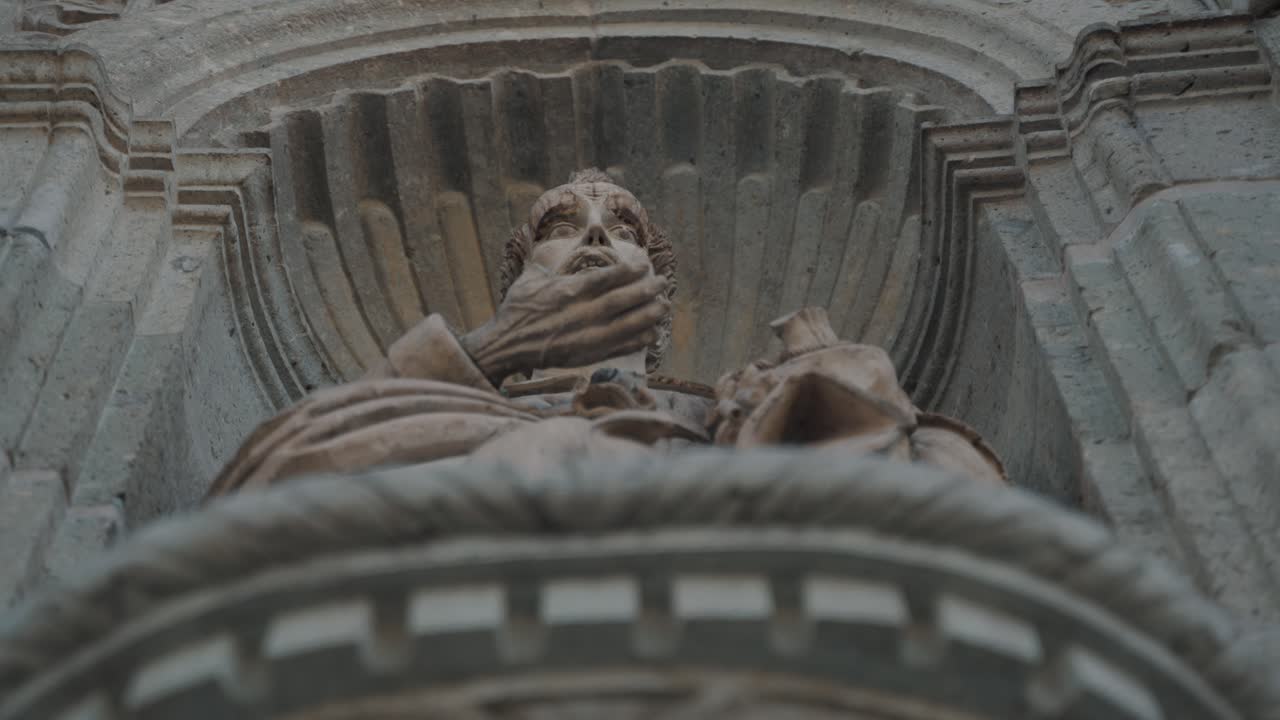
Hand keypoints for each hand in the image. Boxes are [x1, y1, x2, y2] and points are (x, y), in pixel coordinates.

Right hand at [461, 260, 666, 383]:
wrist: (506, 345)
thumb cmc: (517, 309)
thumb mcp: (530, 278)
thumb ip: (547, 260)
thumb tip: (552, 243)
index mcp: (567, 291)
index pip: (605, 278)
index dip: (629, 271)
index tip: (645, 265)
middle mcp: (578, 313)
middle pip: (620, 300)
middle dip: (646, 290)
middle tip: (663, 282)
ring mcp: (584, 336)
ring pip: (624, 325)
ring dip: (648, 315)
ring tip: (664, 306)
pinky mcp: (585, 355)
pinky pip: (617, 348)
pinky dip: (637, 342)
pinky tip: (652, 334)